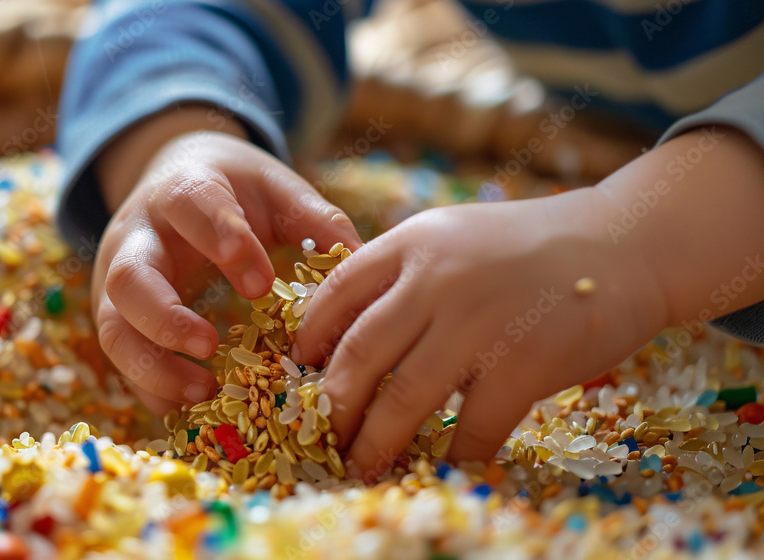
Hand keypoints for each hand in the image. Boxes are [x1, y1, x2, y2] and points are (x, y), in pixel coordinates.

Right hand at [93, 129, 361, 414]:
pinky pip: (120, 358)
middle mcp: (137, 236)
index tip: (261, 284)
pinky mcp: (116, 315)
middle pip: (128, 278)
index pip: (192, 208)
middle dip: (165, 317)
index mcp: (182, 190)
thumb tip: (361, 261)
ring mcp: (115, 279)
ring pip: (113, 328)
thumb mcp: (274, 189)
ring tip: (202, 393)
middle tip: (211, 347)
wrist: (172, 175)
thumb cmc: (232, 188)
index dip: (221, 241)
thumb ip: (315, 219)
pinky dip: (149, 387)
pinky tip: (187, 409)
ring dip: (152, 366)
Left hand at [292, 187, 668, 477]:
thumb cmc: (532, 245)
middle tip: (326, 433)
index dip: (310, 337)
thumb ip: (406, 273)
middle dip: (334, 405)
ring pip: (403, 399)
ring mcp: (478, 323)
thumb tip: (352, 336)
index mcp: (413, 242)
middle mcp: (436, 279)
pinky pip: (471, 428)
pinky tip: (441, 466)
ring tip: (361, 463)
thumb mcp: (455, 235)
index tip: (301, 369)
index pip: (336, 292)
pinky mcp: (523, 364)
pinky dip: (453, 455)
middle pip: (359, 356)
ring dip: (375, 441)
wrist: (623, 244)